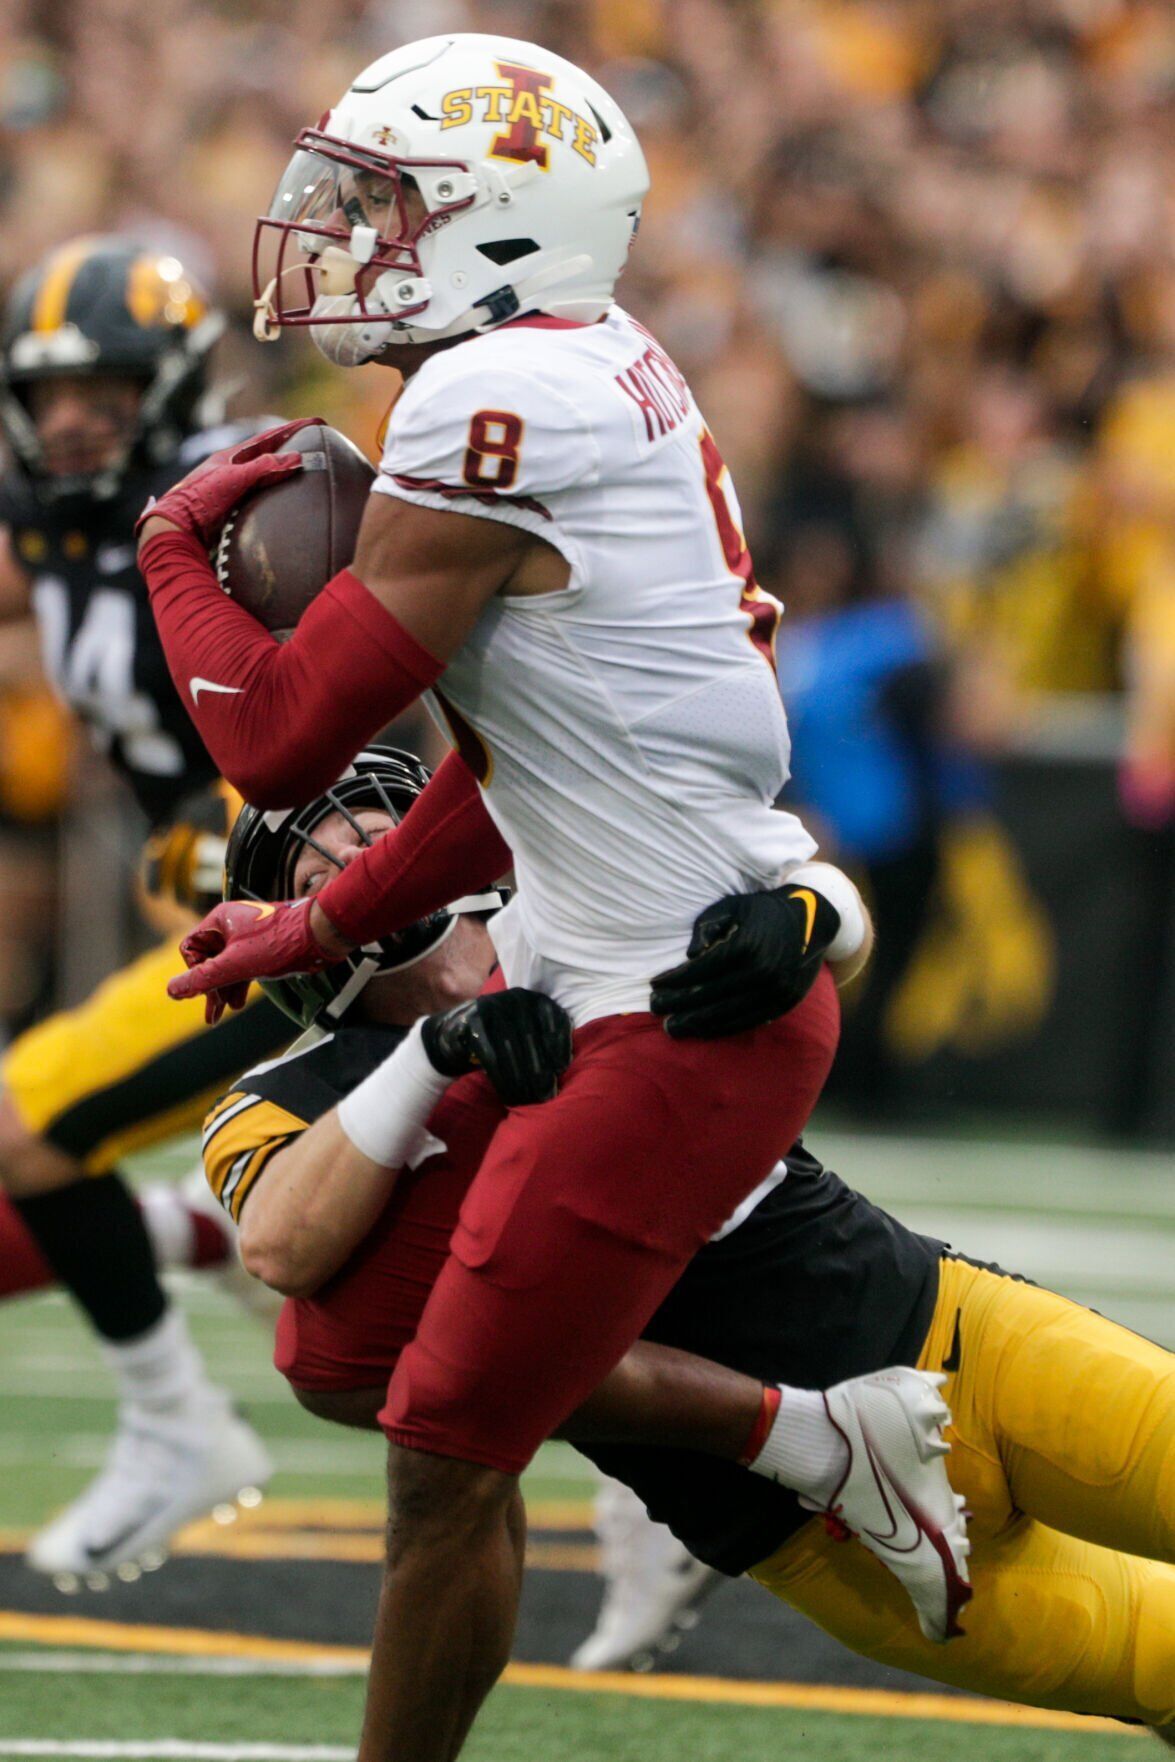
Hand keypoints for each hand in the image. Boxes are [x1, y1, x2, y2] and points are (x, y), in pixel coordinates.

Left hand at [134, 418, 324, 550]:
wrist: (175, 527)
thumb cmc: (200, 499)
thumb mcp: (234, 478)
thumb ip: (264, 468)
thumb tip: (297, 458)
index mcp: (229, 457)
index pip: (267, 438)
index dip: (291, 430)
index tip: (315, 422)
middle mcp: (228, 469)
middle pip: (264, 454)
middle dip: (286, 446)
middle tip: (309, 441)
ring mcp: (228, 488)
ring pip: (260, 475)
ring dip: (278, 470)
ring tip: (297, 468)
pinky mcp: (228, 508)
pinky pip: (257, 495)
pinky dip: (271, 492)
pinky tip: (278, 500)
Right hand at [169, 897, 341, 1024]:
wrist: (322, 935)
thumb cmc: (282, 941)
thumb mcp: (236, 964)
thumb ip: (203, 978)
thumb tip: (171, 990)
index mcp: (219, 920)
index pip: (190, 948)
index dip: (194, 971)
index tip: (204, 989)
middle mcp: (231, 926)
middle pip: (208, 960)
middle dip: (208, 988)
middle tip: (211, 1015)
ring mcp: (247, 937)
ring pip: (226, 966)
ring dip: (223, 990)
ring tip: (221, 1014)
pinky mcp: (263, 949)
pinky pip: (242, 967)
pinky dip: (238, 985)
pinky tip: (237, 1002)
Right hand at [421, 989, 573, 1106]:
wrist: (457, 1034)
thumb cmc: (503, 1040)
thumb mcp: (528, 1034)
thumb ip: (545, 1044)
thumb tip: (560, 1072)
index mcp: (536, 999)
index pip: (555, 1021)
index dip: (560, 1047)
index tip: (561, 1071)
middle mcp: (516, 998)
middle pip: (532, 1039)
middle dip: (540, 1071)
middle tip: (545, 1096)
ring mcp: (493, 1007)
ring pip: (511, 1049)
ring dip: (520, 1079)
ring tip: (527, 1100)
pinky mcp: (473, 1022)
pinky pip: (490, 1055)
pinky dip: (500, 1078)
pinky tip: (507, 1094)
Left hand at [650, 885, 841, 1037]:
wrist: (814, 919)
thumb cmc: (763, 910)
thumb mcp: (733, 905)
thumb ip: (707, 926)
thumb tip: (690, 955)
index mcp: (748, 945)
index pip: (701, 970)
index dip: (675, 981)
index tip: (655, 986)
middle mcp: (763, 971)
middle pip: (711, 996)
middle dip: (679, 1005)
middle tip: (656, 1010)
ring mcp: (776, 990)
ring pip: (728, 1015)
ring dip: (697, 1024)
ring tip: (673, 1028)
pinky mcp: (785, 1003)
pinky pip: (749, 1021)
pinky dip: (723, 1028)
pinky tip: (703, 1030)